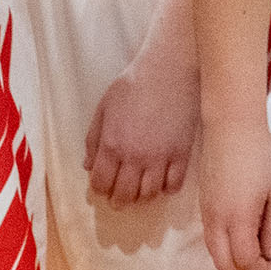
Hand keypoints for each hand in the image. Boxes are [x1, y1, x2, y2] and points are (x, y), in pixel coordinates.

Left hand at [83, 42, 198, 208]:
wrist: (170, 69)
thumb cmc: (133, 84)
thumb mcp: (103, 109)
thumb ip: (93, 139)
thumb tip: (88, 165)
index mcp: (112, 145)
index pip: (101, 183)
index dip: (100, 190)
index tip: (103, 188)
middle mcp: (134, 156)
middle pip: (124, 195)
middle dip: (119, 201)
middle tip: (120, 199)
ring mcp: (160, 157)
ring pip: (149, 194)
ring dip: (142, 197)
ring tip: (141, 191)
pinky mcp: (182, 154)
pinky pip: (174, 185)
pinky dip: (167, 189)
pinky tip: (163, 182)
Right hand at [198, 119, 270, 269]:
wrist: (231, 130)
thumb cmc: (261, 157)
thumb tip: (269, 254)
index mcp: (238, 217)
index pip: (246, 260)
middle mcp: (217, 221)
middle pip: (225, 265)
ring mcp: (207, 215)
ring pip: (215, 256)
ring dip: (235, 268)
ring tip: (256, 268)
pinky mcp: (204, 209)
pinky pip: (212, 242)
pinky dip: (226, 254)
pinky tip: (242, 250)